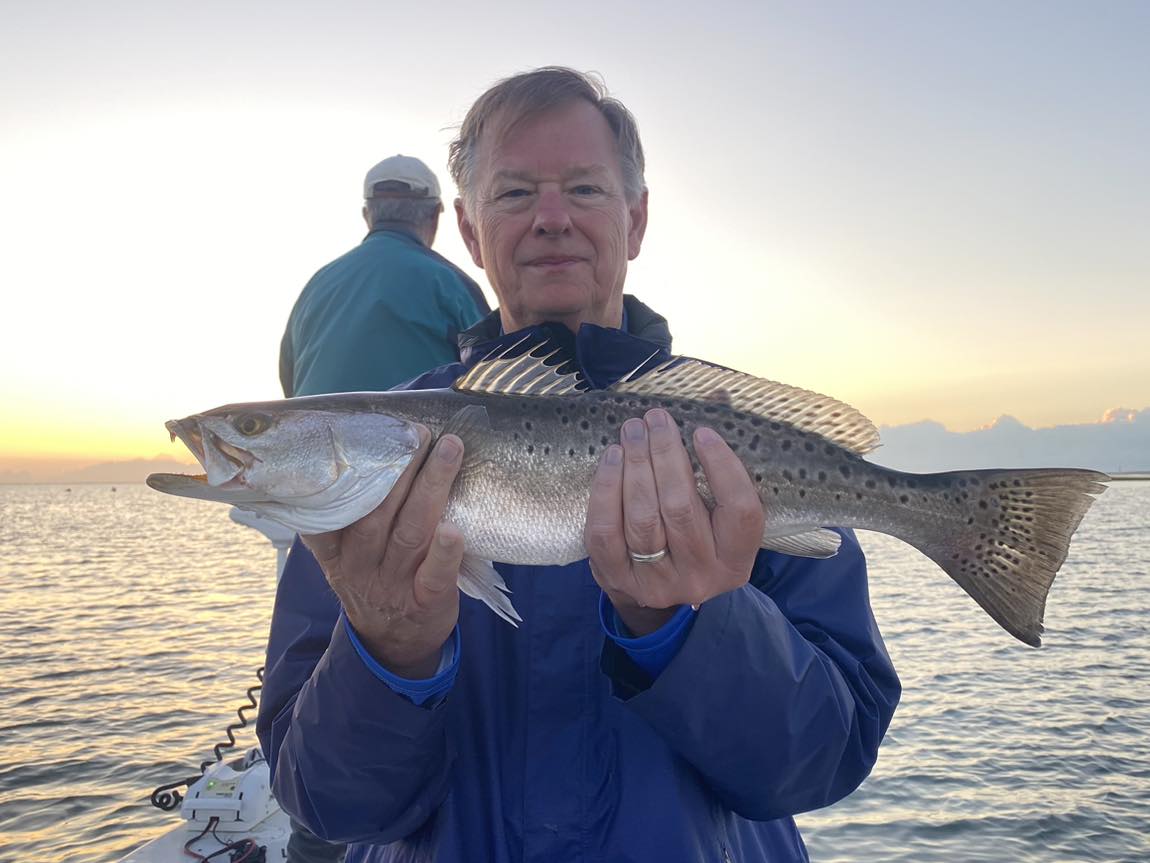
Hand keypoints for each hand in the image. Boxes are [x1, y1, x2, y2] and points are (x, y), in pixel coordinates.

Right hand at [301, 426, 464, 678]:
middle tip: (419, 430)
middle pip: (377, 511)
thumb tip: (352, 449)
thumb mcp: (344, 556)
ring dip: (431, 487)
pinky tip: (454, 528)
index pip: (331, 509)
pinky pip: (435, 575)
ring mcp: (392, 584)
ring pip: (409, 531)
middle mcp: (360, 565)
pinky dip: (445, 551)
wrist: (392, 646)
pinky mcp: (426, 602)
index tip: (363, 434)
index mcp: (336, 549)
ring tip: (450, 449)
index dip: (345, 472)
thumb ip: (344, 515)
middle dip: (399, 467)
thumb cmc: (374, 579)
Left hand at [584, 408, 764, 635]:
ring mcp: (658, 583)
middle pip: (681, 508)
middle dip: (665, 455)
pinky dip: (606, 491)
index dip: (723, 466)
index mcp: (736, 559)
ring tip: (632, 432)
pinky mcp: (618, 581)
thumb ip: (722, 462)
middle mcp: (701, 576)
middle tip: (656, 419)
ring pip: (642, 519)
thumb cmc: (698, 537)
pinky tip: (612, 459)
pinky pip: (606, 532)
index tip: (702, 431)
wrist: (663, 593)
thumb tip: (718, 397)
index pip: (740, 510)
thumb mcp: (720, 515)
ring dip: (635, 466)